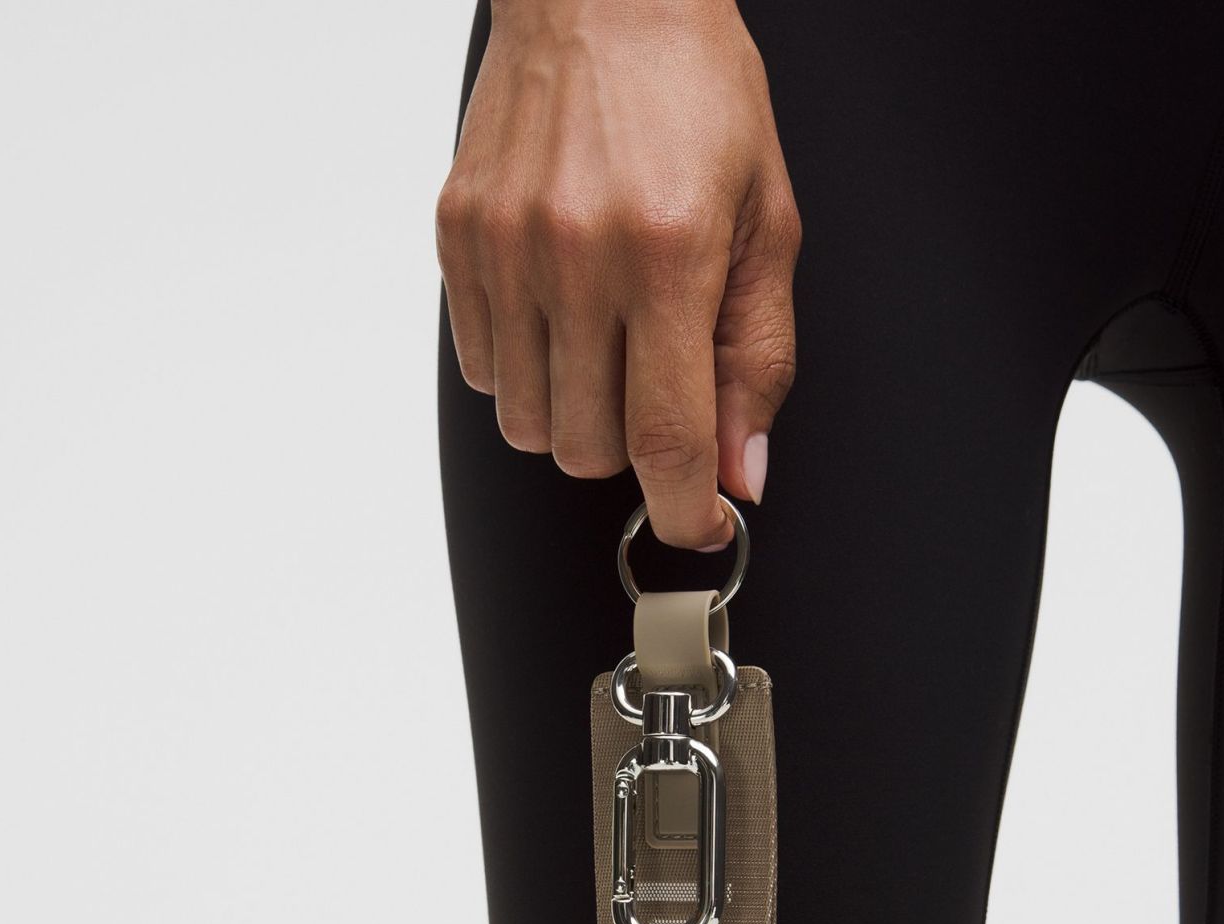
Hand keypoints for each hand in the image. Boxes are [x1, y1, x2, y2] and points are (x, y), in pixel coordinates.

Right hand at [436, 0, 800, 548]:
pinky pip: (484, 372)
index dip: (687, 513)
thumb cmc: (696, 97)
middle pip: (590, 451)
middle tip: (657, 391)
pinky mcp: (458, 237)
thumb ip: (755, 359)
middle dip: (633, 451)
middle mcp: (577, 255)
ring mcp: (506, 249)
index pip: (668, 442)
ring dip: (575, 417)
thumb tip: (740, 472)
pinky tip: (559, 318)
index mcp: (667, 254)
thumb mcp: (765, 225)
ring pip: (530, 427)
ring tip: (607, 346)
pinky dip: (525, 374)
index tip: (701, 526)